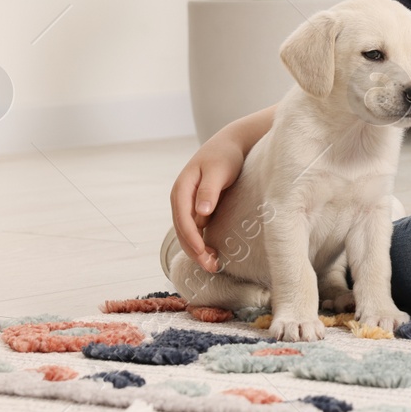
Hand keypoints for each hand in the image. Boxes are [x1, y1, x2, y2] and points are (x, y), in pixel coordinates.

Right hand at [169, 135, 246, 273]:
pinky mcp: (197, 209)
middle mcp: (180, 199)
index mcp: (182, 189)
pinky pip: (196, 230)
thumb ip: (209, 190)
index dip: (191, 237)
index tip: (203, 251)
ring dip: (197, 250)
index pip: (182, 218)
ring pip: (188, 233)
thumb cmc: (224, 155)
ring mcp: (187, 205)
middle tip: (211, 266)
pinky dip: (201, 243)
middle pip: (182, 230)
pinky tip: (212, 254)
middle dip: (194, 250)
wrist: (229, 145)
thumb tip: (201, 213)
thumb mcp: (218, 170)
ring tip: (212, 265)